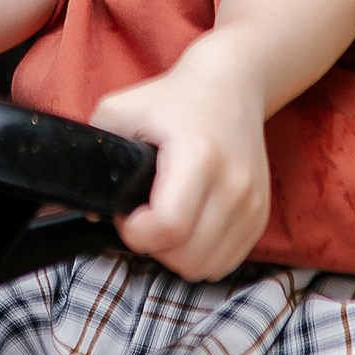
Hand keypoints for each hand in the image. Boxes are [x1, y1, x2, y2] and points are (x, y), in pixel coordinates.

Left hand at [92, 46, 270, 282]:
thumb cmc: (171, 100)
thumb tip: (93, 209)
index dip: (135, 232)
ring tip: (166, 222)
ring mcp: (252, 201)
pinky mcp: (260, 214)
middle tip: (145, 217)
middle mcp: (233, 182)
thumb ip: (97, 156)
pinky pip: (226, 262)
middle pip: (187, 256)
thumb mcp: (120, 111)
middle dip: (155, 247)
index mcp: (198, 155)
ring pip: (206, 267)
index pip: (168, 226)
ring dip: (178, 255)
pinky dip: (202, 256)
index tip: (128, 213)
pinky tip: (189, 228)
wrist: (230, 87)